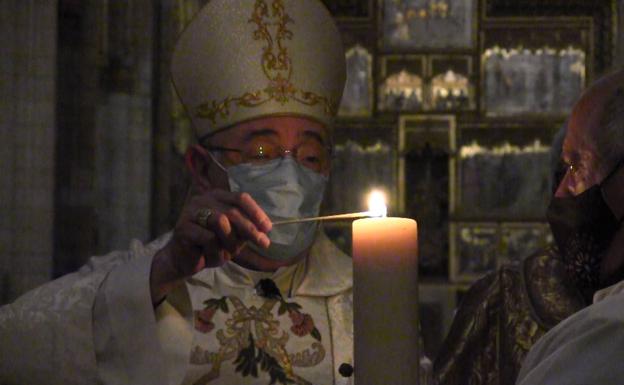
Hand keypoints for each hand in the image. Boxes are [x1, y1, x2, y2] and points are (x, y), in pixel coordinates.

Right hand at [150, 189, 271, 303]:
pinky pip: (208, 238)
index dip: (256, 212)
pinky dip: (214, 251)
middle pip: (233, 211)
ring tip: (226, 254)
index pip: (241, 198)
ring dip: (229, 242)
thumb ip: (244, 229)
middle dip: (250, 229)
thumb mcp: (232, 236)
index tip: (268, 228)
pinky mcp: (183, 227)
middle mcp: (203, 199)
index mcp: (217, 196)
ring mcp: (191, 211)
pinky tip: (209, 256)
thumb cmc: (210, 246)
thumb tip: (264, 229)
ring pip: (221, 222)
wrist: (183, 260)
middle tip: (264, 243)